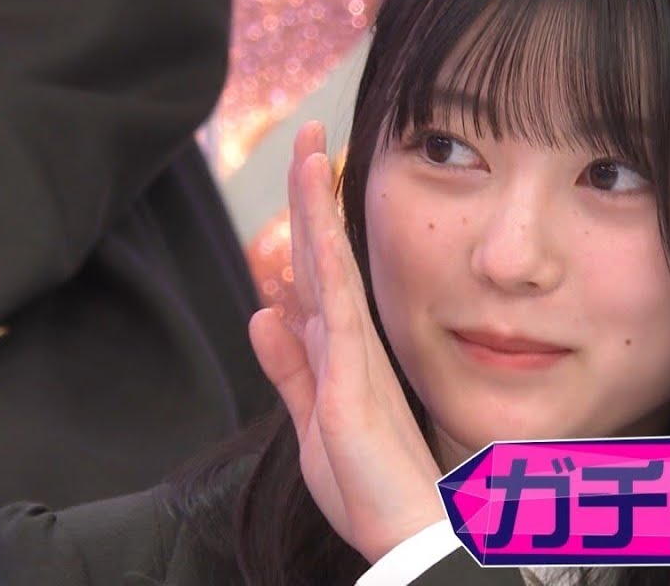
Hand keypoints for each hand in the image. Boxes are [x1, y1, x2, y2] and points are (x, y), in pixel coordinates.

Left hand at [249, 122, 443, 564]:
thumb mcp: (310, 420)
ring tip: (310, 152)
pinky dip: (326, 263)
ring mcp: (354, 355)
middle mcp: (349, 340)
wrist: (406, 534)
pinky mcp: (355, 378)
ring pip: (331, 265)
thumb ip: (288, 368)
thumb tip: (263, 312)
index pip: (316, 271)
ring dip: (317, 208)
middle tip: (308, 135)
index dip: (307, 219)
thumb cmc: (369, 485)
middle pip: (323, 253)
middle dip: (312, 193)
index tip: (302, 169)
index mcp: (339, 349)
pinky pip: (337, 307)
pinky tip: (316, 225)